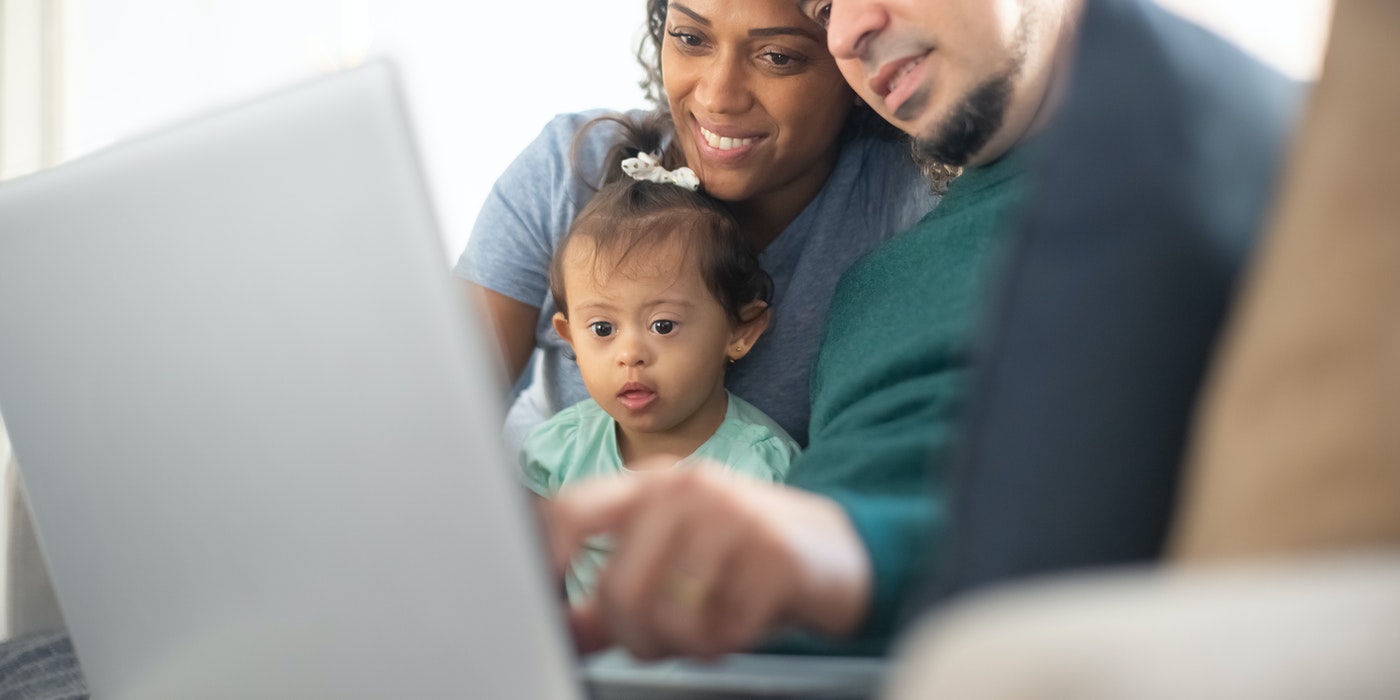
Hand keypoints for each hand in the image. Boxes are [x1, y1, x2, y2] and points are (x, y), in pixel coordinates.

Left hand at [545, 462, 871, 659]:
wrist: (839, 548)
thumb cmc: (744, 553)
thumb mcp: (676, 561)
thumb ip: (613, 594)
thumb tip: (561, 628)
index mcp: (651, 485)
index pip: (572, 511)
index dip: (546, 561)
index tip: (546, 604)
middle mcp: (687, 491)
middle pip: (619, 589)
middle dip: (634, 636)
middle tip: (658, 643)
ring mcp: (733, 519)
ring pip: (669, 617)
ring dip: (685, 644)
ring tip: (707, 630)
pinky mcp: (774, 556)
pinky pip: (724, 630)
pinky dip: (728, 643)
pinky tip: (744, 622)